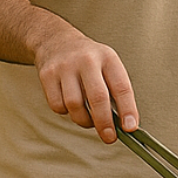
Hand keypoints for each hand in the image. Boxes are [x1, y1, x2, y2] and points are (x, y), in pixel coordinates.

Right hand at [32, 22, 138, 142]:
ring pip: (75, 105)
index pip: (121, 87)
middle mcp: (87, 60)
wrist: (55, 40)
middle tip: (109, 137)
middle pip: (97, 97)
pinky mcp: (47, 75)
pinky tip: (71, 106)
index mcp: (108, 58)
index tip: (130, 128)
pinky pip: (57, 105)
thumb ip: (116, 91)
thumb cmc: (89, 61)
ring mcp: (65, 67)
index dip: (128, 109)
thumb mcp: (108, 65)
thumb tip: (123, 125)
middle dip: (104, 122)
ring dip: (84, 120)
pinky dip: (66, 113)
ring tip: (89, 120)